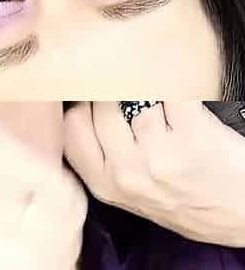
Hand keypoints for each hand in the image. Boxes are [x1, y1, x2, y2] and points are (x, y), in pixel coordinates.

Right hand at [65, 102, 244, 247]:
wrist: (240, 214)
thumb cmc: (185, 199)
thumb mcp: (128, 191)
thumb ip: (101, 155)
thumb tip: (82, 103)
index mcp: (103, 183)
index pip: (69, 127)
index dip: (77, 103)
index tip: (87, 90)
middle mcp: (125, 171)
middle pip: (97, 105)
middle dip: (110, 90)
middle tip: (124, 88)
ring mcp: (158, 154)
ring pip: (131, 95)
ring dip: (145, 90)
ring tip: (159, 101)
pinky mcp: (191, 135)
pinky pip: (170, 89)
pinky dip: (175, 82)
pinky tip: (179, 92)